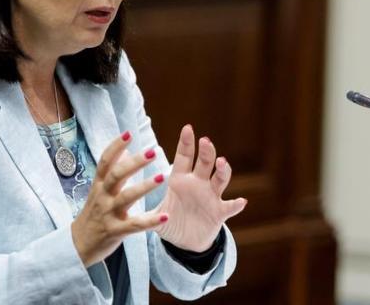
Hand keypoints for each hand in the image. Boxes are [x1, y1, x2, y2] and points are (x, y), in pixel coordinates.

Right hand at [71, 131, 167, 266]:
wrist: (78, 244)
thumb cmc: (93, 214)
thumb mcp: (99, 191)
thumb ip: (111, 171)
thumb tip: (125, 150)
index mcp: (99, 185)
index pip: (105, 161)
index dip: (115, 146)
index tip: (128, 133)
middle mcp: (102, 196)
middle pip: (117, 175)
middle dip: (134, 163)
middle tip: (152, 151)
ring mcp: (108, 213)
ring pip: (126, 197)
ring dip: (145, 186)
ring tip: (162, 177)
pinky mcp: (115, 231)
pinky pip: (135, 225)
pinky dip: (150, 221)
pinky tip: (165, 216)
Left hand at [154, 125, 246, 251]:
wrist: (185, 242)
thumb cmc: (169, 222)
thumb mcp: (155, 216)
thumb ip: (146, 212)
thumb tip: (128, 208)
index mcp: (180, 179)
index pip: (184, 157)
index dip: (186, 142)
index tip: (188, 128)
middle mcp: (198, 183)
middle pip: (205, 162)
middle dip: (206, 151)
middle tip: (205, 141)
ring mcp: (211, 196)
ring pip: (220, 178)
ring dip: (223, 170)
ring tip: (221, 163)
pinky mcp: (219, 212)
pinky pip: (230, 207)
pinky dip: (236, 204)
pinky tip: (241, 201)